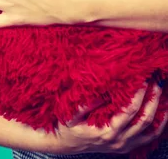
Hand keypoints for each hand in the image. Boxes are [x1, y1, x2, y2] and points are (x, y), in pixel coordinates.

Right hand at [52, 80, 167, 154]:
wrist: (65, 145)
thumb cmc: (67, 127)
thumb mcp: (70, 114)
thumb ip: (85, 105)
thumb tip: (101, 92)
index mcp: (107, 132)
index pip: (129, 111)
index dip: (138, 94)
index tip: (143, 78)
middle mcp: (120, 140)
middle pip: (145, 119)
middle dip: (153, 98)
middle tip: (157, 79)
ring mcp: (125, 145)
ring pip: (152, 130)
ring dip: (160, 111)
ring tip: (163, 92)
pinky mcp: (127, 146)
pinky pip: (149, 137)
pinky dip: (159, 124)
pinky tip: (162, 111)